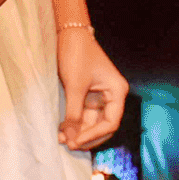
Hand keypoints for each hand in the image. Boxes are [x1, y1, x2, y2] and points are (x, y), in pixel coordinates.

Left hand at [54, 21, 129, 149]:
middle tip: (69, 145)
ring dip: (77, 132)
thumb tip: (71, 139)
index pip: (111, 123)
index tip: (76, 141)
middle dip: (86, 136)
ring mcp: (99, 96)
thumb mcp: (75, 86)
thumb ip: (74, 114)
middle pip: (103, 126)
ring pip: (91, 122)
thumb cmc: (76, 55)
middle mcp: (112, 96)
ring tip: (61, 138)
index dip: (94, 135)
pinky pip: (83, 115)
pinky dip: (73, 124)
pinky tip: (62, 130)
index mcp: (117, 92)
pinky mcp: (87, 95)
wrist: (68, 34)